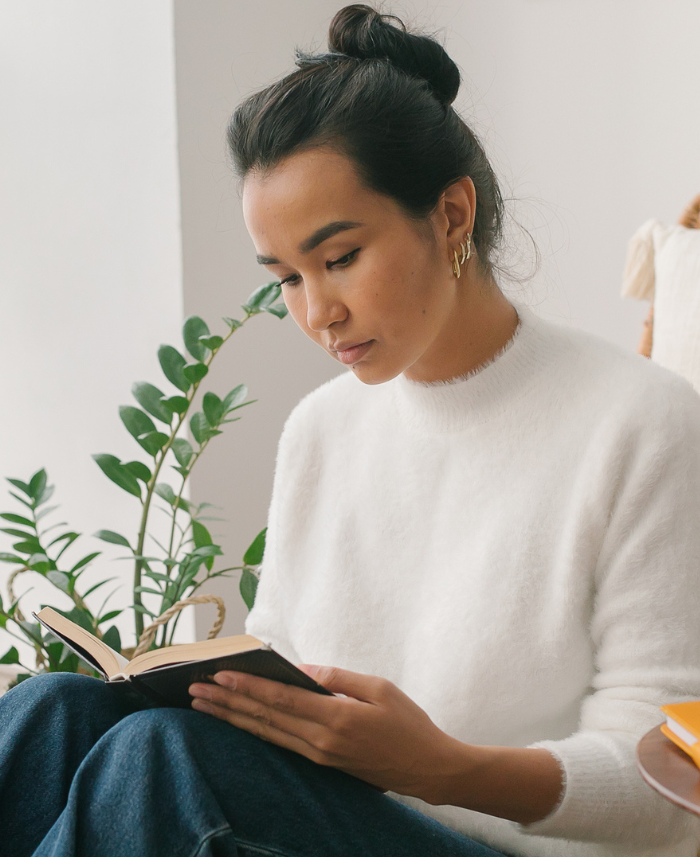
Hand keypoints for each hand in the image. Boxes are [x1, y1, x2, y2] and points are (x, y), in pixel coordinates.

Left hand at [189, 665, 459, 800]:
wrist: (427, 769)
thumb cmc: (408, 723)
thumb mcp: (379, 689)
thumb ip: (337, 678)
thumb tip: (301, 669)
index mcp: (336, 719)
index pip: (281, 699)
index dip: (248, 686)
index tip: (220, 674)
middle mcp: (321, 741)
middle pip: (265, 718)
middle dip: (228, 702)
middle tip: (196, 689)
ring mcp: (320, 756)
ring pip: (266, 734)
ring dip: (233, 718)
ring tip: (205, 706)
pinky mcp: (323, 763)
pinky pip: (281, 744)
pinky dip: (256, 730)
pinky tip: (241, 722)